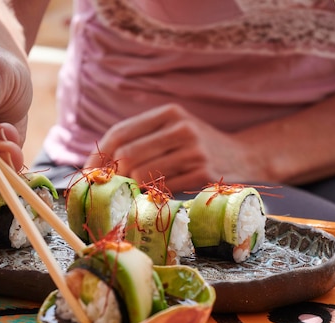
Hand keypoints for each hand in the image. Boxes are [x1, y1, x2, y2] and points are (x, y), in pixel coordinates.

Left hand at [85, 104, 269, 191]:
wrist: (246, 157)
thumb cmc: (201, 146)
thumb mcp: (176, 130)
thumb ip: (145, 138)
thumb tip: (99, 164)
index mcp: (170, 113)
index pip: (120, 133)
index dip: (98, 156)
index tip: (88, 174)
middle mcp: (182, 128)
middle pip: (127, 155)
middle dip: (112, 176)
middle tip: (106, 190)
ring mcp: (194, 151)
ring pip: (143, 173)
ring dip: (131, 188)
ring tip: (130, 194)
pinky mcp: (203, 174)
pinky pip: (164, 188)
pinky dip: (152, 196)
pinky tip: (152, 198)